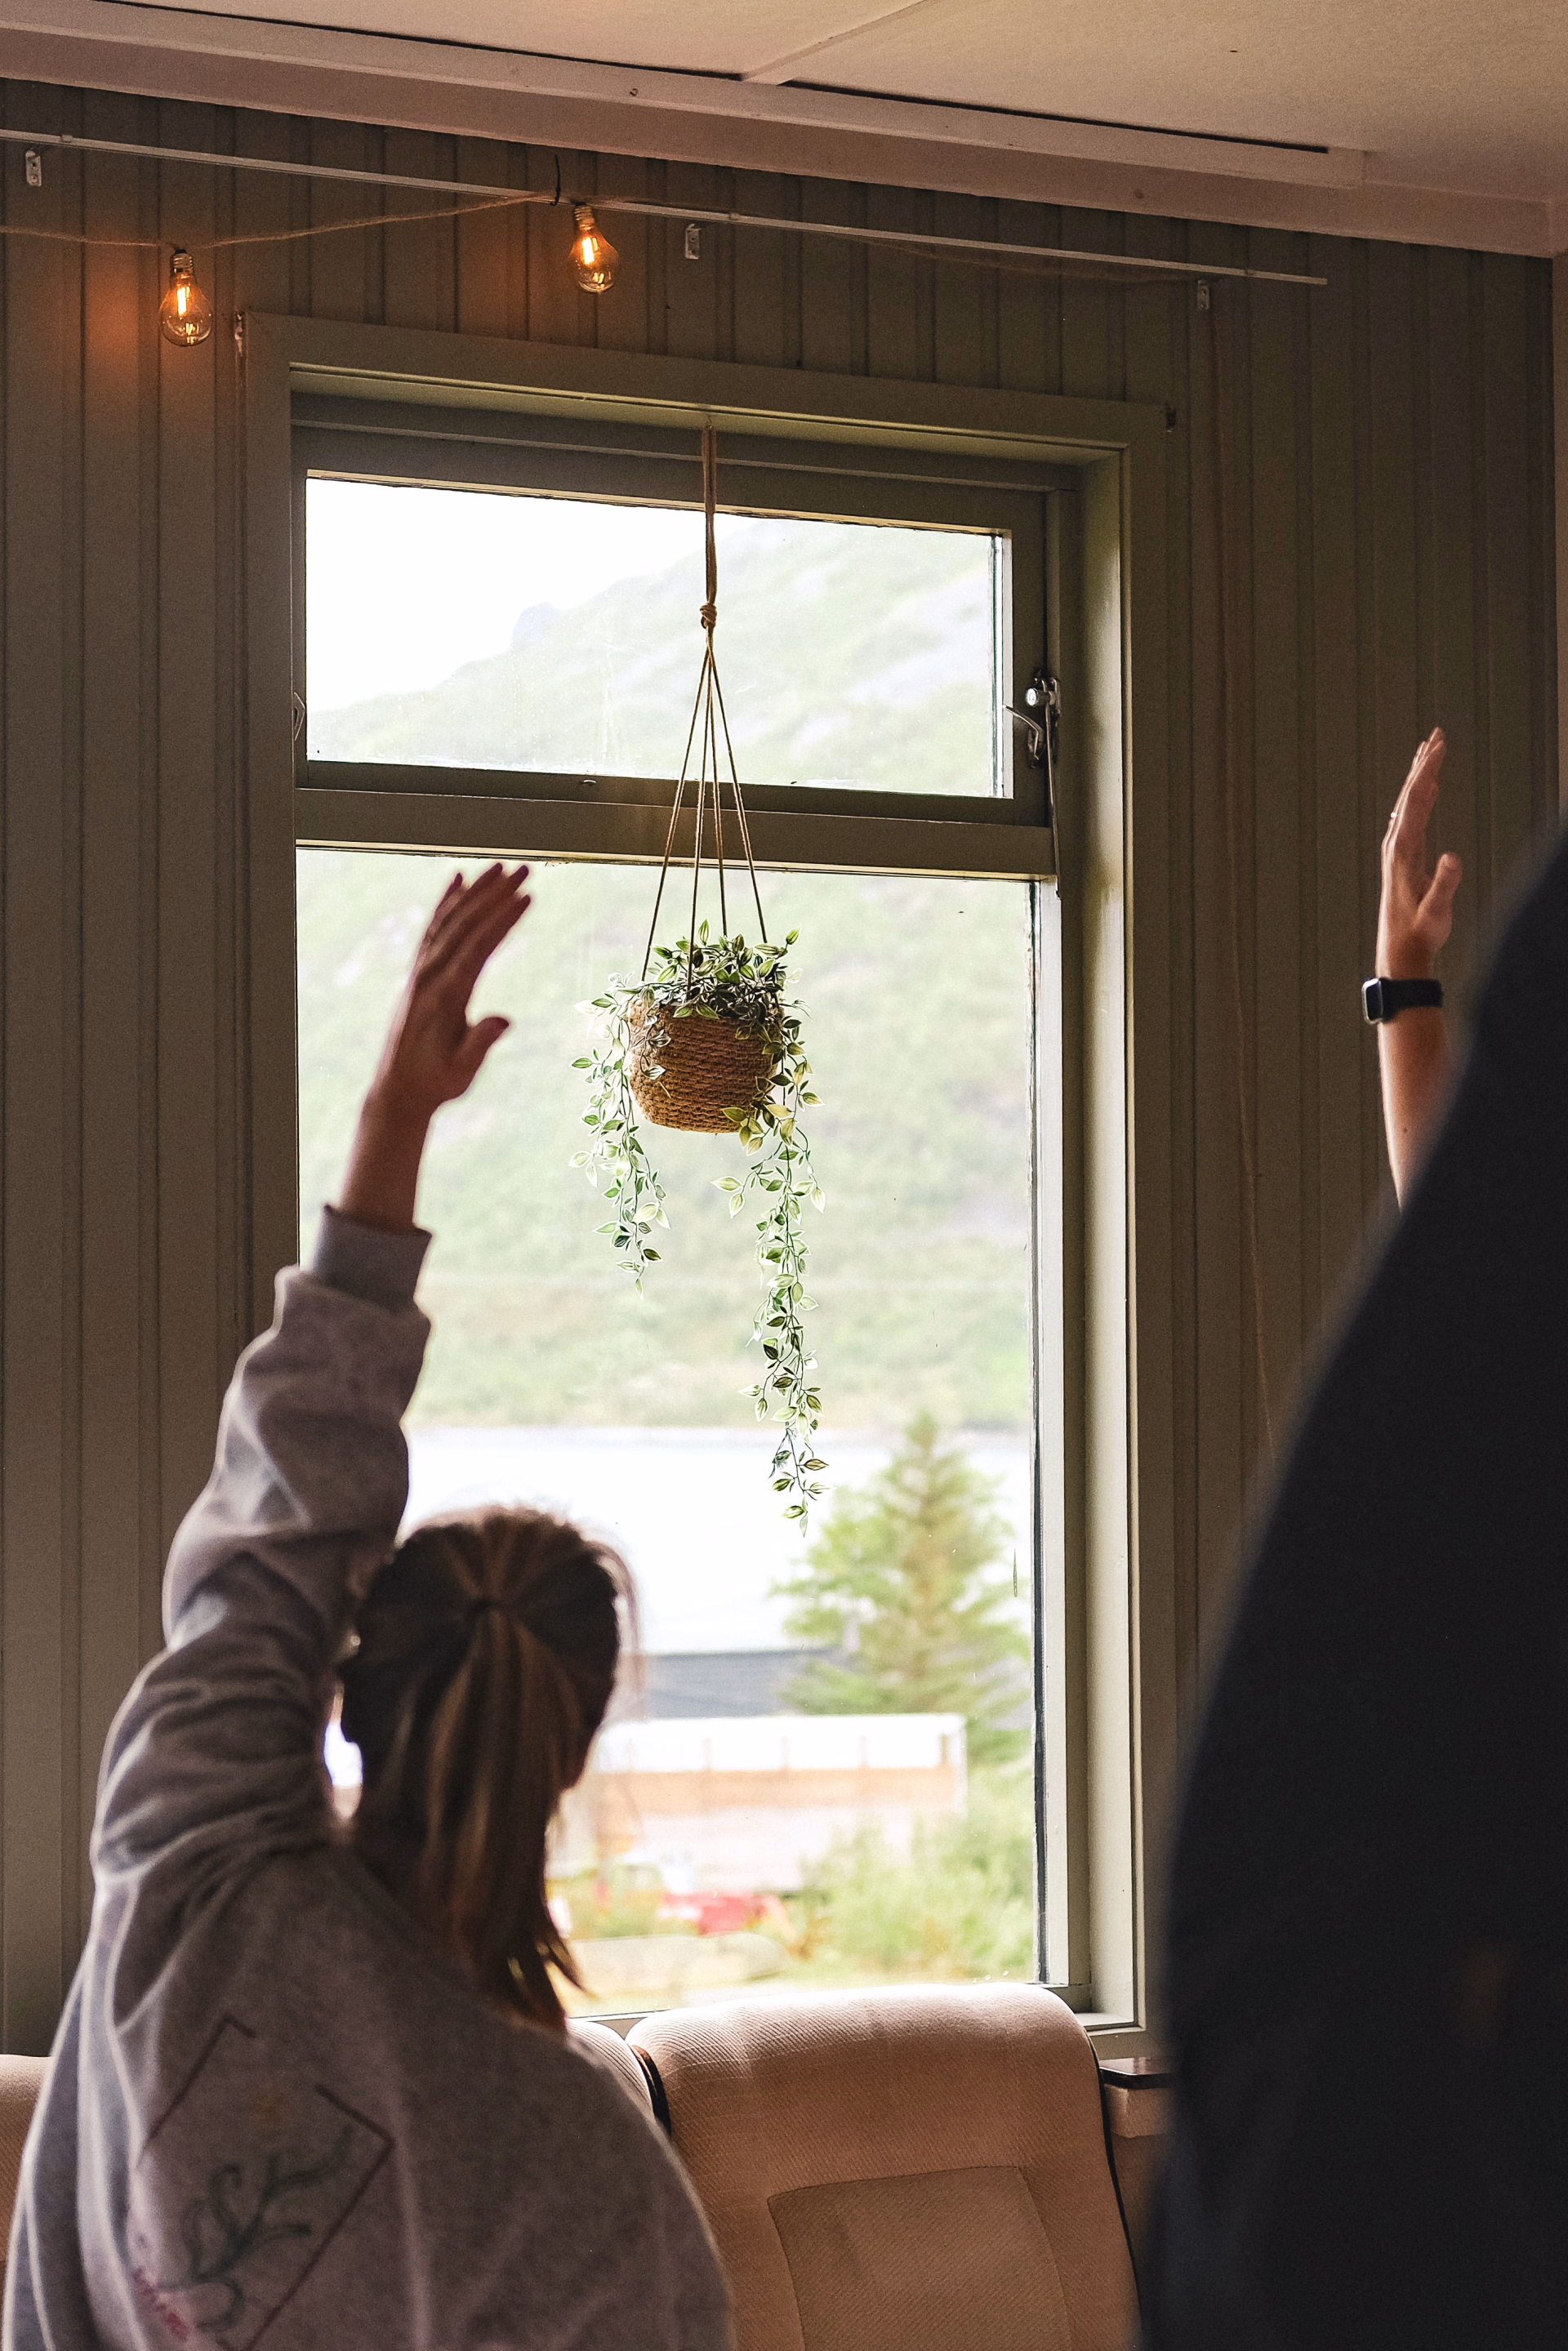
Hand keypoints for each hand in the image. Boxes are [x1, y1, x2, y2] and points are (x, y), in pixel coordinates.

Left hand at [337, 863, 529, 1231]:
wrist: (399, 1090)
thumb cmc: (436, 1083)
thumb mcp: (461, 1072)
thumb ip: (478, 1044)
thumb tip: (502, 1020)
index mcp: (443, 996)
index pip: (477, 948)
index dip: (502, 920)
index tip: (528, 896)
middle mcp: (428, 976)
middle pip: (464, 924)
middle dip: (495, 894)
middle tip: (525, 869)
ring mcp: (421, 971)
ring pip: (449, 920)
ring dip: (475, 892)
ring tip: (501, 867)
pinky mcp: (419, 973)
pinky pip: (433, 929)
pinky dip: (446, 902)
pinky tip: (459, 880)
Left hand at [1377, 729, 1461, 979]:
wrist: (1400, 952)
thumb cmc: (1419, 933)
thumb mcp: (1435, 912)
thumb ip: (1444, 885)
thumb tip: (1454, 858)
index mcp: (1402, 852)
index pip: (1415, 802)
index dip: (1427, 772)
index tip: (1439, 747)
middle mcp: (1396, 846)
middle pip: (1409, 795)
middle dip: (1423, 764)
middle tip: (1437, 734)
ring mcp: (1398, 851)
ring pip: (1408, 804)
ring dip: (1420, 776)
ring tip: (1431, 750)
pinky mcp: (1404, 858)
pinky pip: (1412, 817)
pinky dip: (1420, 796)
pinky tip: (1428, 787)